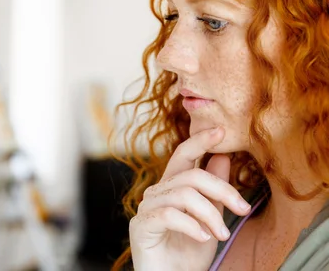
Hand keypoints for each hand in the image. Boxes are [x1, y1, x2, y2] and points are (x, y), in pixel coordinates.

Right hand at [129, 127, 251, 270]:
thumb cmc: (189, 254)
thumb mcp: (210, 218)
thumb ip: (214, 190)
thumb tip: (223, 156)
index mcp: (172, 186)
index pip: (184, 155)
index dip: (200, 141)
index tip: (221, 130)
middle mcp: (157, 192)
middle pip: (192, 175)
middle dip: (223, 190)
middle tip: (243, 209)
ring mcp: (147, 207)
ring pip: (183, 194)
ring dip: (210, 214)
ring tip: (222, 234)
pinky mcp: (141, 225)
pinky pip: (169, 214)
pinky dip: (191, 225)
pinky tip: (203, 238)